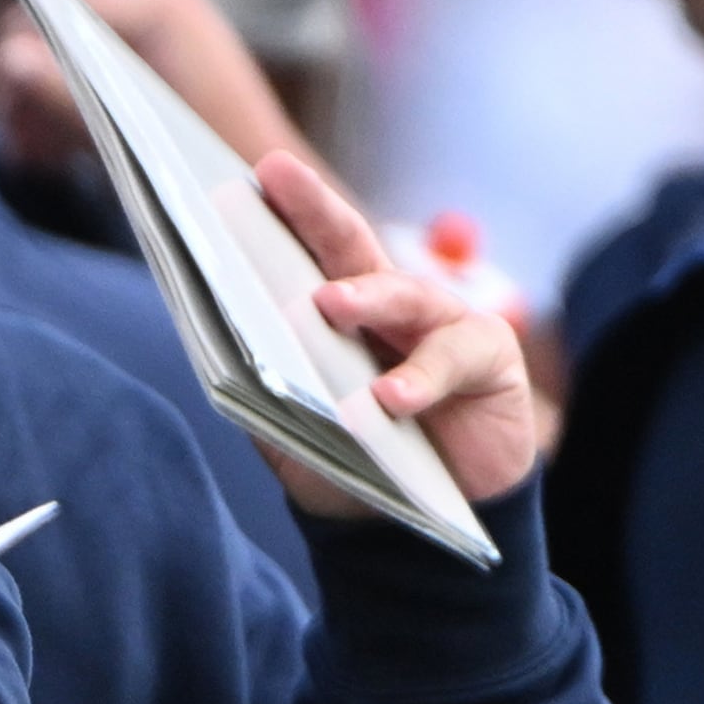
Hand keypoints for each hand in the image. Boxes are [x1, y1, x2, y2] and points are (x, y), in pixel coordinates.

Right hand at [0, 0, 314, 173]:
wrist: (283, 208)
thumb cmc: (209, 169)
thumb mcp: (124, 131)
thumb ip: (63, 92)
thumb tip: (4, 57)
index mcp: (163, 7)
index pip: (61, 4)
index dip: (20, 49)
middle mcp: (166, 5)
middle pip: (66, 29)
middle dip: (32, 84)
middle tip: (11, 142)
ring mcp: (170, 34)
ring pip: (78, 55)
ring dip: (49, 101)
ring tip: (29, 155)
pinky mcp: (169, 64)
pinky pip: (103, 73)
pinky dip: (77, 107)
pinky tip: (57, 153)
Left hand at [254, 152, 540, 505]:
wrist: (419, 528)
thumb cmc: (349, 463)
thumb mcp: (291, 431)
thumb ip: (260, 389)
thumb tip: (213, 346)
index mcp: (333, 307)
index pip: (296, 250)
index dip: (268, 211)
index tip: (230, 175)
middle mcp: (387, 302)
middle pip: (346, 245)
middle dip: (311, 207)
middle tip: (278, 175)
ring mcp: (442, 322)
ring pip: (401, 295)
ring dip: (364, 297)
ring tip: (327, 305)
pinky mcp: (490, 358)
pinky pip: (452, 359)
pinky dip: (419, 380)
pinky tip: (390, 398)